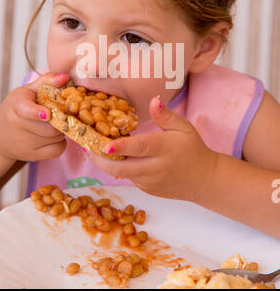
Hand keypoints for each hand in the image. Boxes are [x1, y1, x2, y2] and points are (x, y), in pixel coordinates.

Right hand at [0, 72, 69, 161]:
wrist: (1, 135)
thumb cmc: (17, 108)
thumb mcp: (28, 91)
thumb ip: (47, 81)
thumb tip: (65, 77)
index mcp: (16, 105)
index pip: (26, 110)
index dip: (37, 113)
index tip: (47, 114)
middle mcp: (17, 125)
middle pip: (50, 126)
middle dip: (61, 119)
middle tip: (61, 114)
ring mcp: (24, 143)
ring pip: (56, 138)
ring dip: (62, 130)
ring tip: (55, 123)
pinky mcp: (31, 156)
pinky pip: (57, 150)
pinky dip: (61, 143)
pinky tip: (54, 137)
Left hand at [88, 96, 216, 200]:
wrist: (205, 180)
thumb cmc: (193, 149)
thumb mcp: (184, 128)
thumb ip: (166, 116)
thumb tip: (153, 100)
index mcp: (165, 149)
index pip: (140, 148)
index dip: (121, 147)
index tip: (104, 145)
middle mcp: (157, 168)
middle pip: (123, 167)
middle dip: (100, 159)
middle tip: (86, 146)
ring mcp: (151, 182)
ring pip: (122, 174)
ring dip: (106, 164)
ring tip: (92, 150)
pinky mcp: (148, 190)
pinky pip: (129, 178)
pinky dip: (119, 169)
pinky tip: (112, 158)